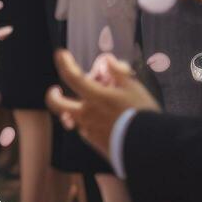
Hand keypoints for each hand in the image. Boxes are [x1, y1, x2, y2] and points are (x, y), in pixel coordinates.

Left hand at [46, 50, 160, 159]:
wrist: (148, 147)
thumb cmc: (142, 114)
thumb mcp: (133, 87)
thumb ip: (117, 71)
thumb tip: (107, 60)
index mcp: (95, 97)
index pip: (72, 76)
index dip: (64, 63)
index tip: (61, 54)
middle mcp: (86, 114)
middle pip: (56, 104)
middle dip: (53, 95)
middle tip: (56, 90)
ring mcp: (88, 130)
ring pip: (73, 117)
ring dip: (77, 108)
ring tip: (93, 104)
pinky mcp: (95, 143)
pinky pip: (85, 129)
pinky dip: (90, 121)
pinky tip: (103, 120)